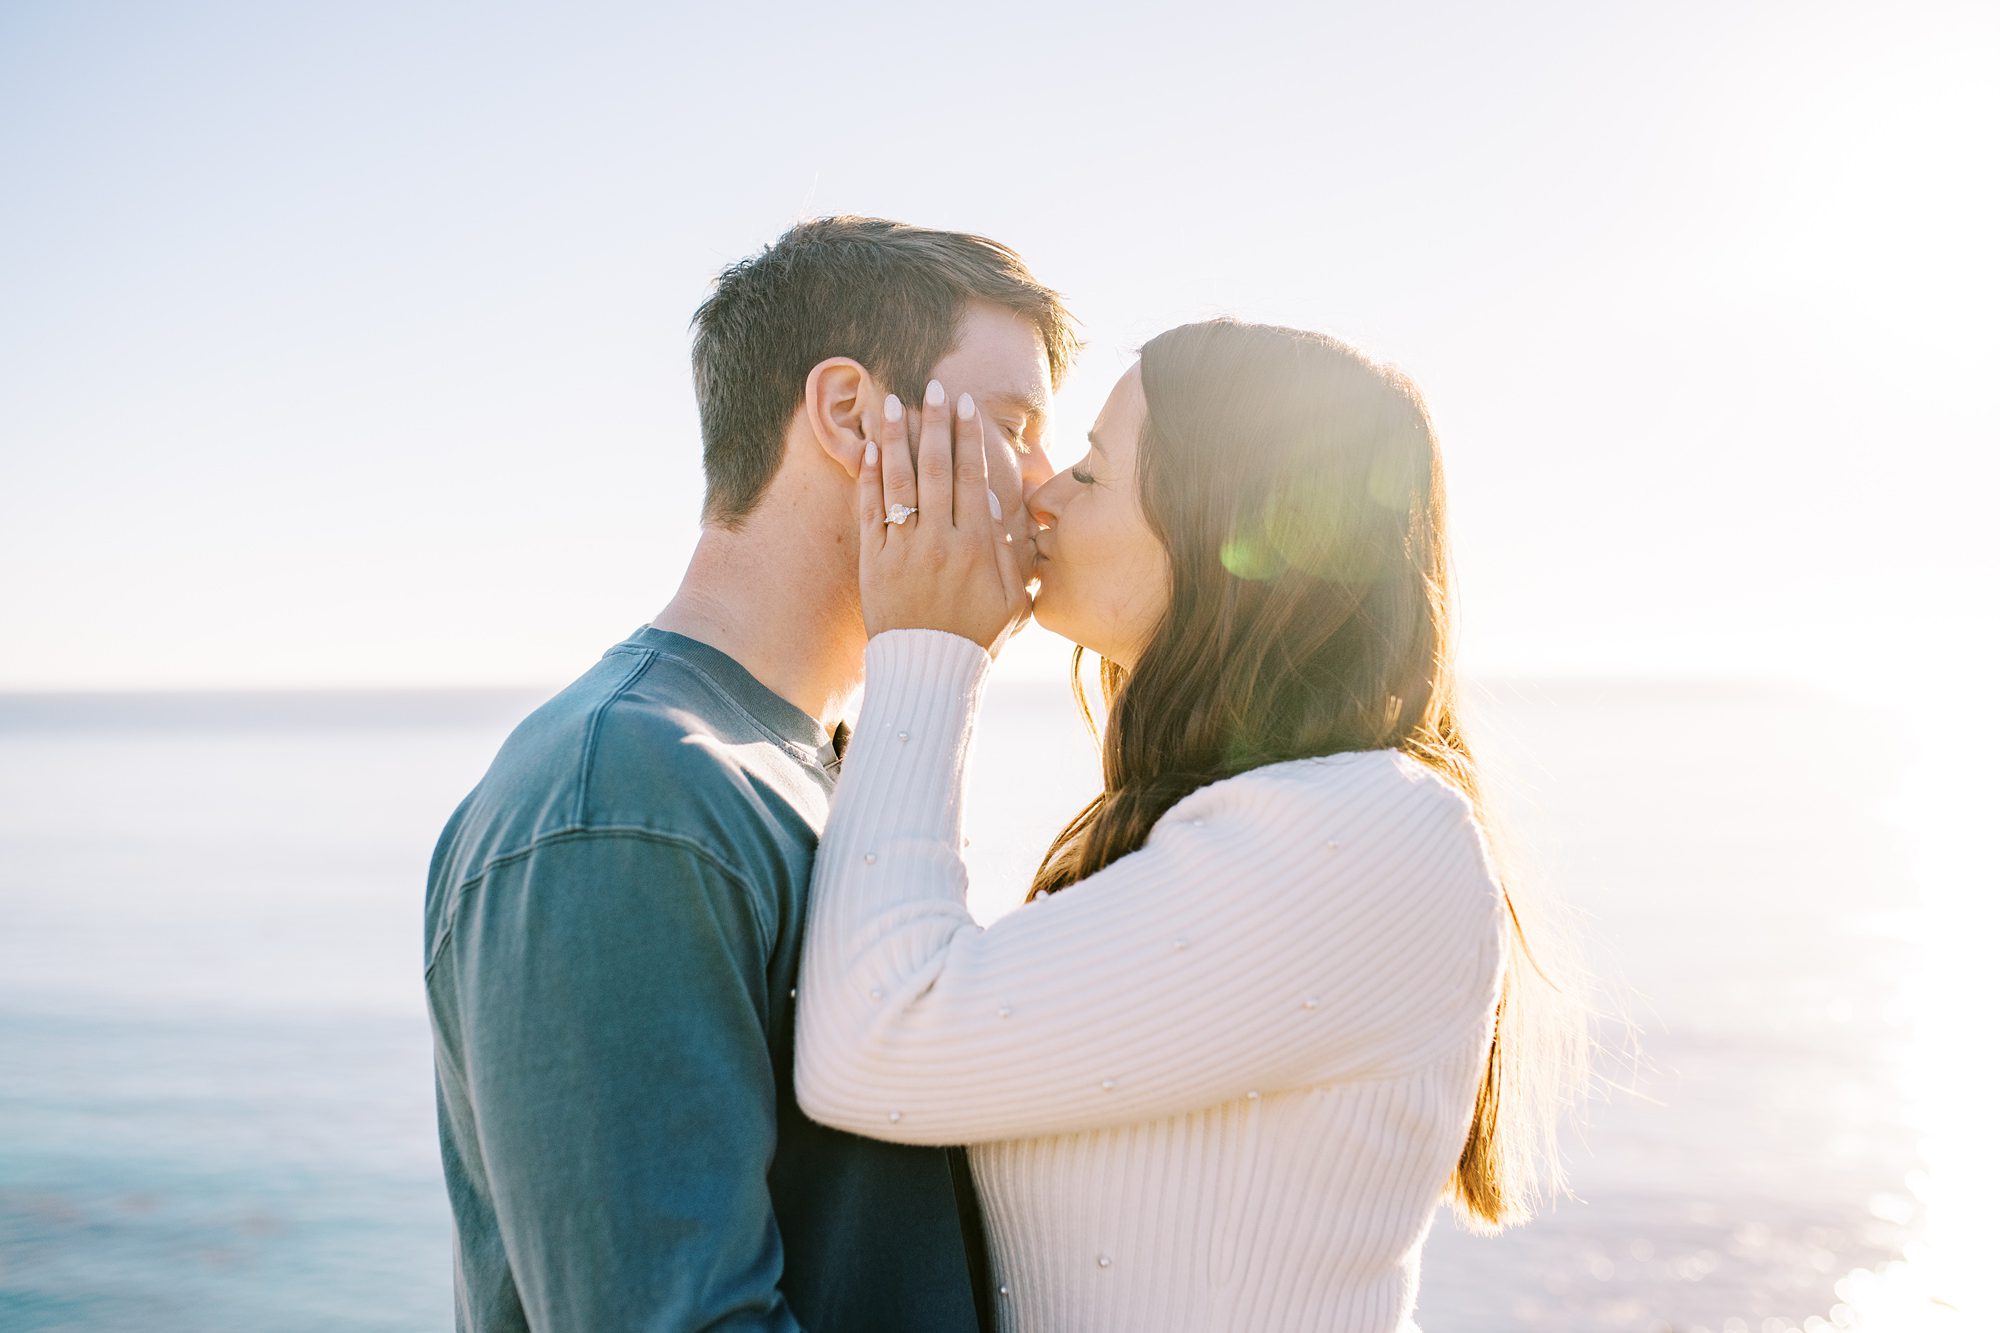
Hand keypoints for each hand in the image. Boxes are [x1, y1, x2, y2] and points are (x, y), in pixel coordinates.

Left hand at [858, 380, 1029, 656]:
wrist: (928, 673)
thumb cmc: (976, 638)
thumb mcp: (1012, 600)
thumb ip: (1012, 554)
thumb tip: (1000, 507)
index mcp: (976, 547)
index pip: (971, 478)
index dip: (967, 438)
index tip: (964, 405)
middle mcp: (939, 542)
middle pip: (934, 469)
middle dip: (935, 423)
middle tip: (932, 387)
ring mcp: (903, 550)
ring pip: (898, 483)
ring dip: (897, 438)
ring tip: (894, 403)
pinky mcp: (874, 563)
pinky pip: (870, 512)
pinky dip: (870, 478)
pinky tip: (871, 448)